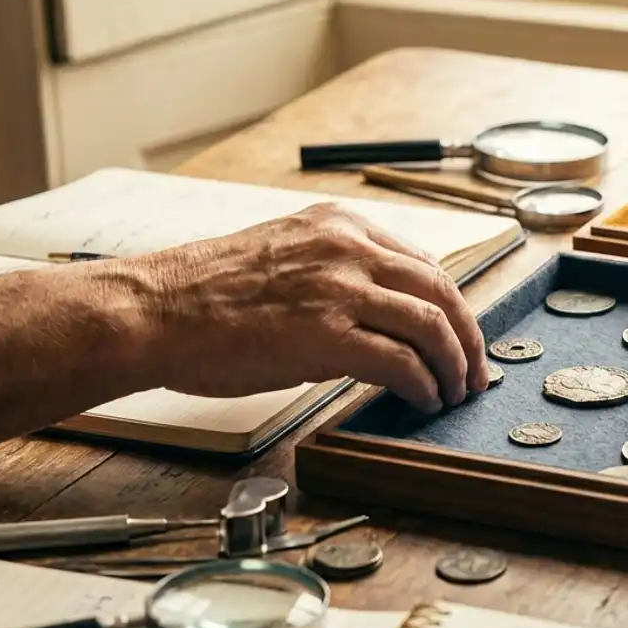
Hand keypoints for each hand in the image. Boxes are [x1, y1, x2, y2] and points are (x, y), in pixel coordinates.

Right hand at [123, 202, 487, 413]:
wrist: (154, 311)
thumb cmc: (203, 296)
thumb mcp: (282, 257)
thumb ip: (332, 272)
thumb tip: (374, 315)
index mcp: (339, 226)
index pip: (422, 262)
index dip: (450, 305)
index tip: (458, 334)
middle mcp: (348, 248)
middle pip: (441, 289)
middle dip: (468, 336)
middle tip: (473, 372)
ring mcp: (340, 289)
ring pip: (433, 324)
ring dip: (454, 365)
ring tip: (452, 393)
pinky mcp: (327, 334)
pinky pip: (401, 361)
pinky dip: (422, 385)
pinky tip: (421, 401)